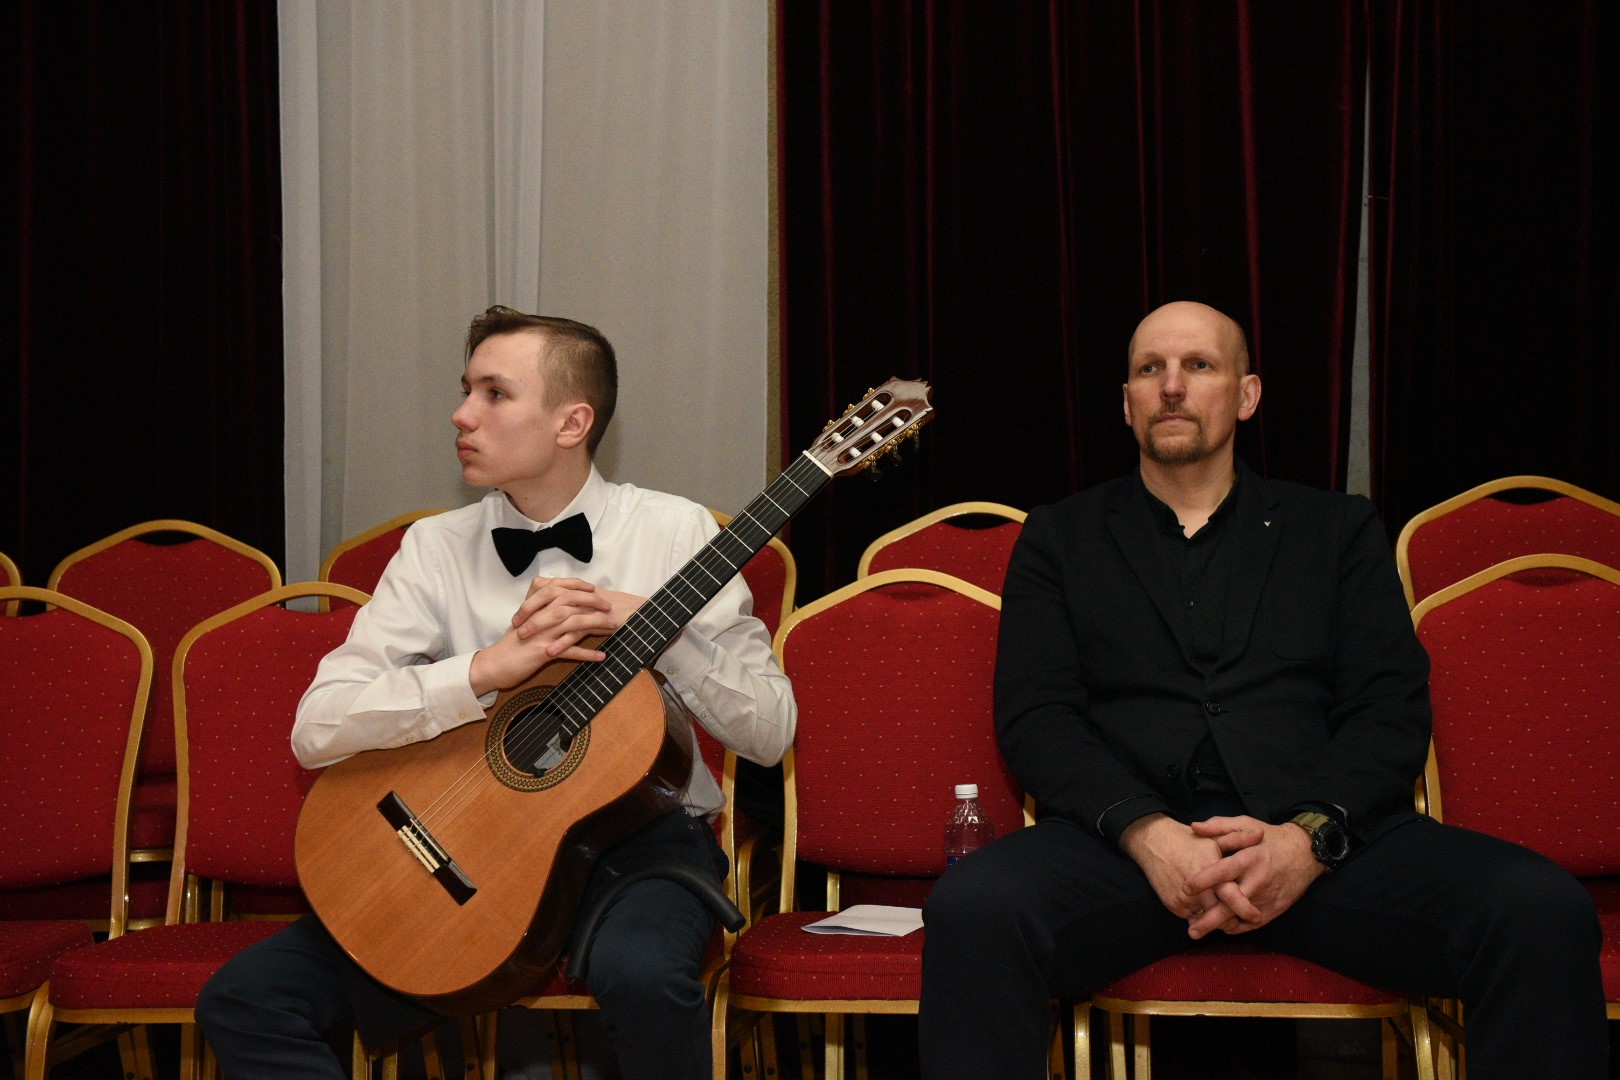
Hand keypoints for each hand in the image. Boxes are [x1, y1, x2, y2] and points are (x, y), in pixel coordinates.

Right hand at [470, 578, 643, 693]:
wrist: (494, 664)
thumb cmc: (512, 644)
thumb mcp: (523, 620)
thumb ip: (536, 605)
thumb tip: (548, 592)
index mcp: (534, 608)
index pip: (558, 588)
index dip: (577, 586)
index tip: (593, 588)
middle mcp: (539, 618)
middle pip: (569, 602)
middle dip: (592, 602)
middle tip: (608, 606)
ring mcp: (541, 634)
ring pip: (572, 624)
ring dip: (596, 624)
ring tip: (613, 626)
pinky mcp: (542, 653)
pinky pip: (569, 652)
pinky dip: (587, 654)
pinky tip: (601, 656)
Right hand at [1120, 813, 1260, 935]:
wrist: (1153, 842)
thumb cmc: (1187, 840)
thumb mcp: (1213, 838)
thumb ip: (1238, 839)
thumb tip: (1261, 835)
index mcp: (1211, 868)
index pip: (1232, 895)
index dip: (1245, 909)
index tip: (1256, 916)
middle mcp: (1198, 886)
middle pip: (1220, 912)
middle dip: (1231, 919)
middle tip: (1242, 921)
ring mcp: (1184, 898)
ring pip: (1206, 917)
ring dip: (1215, 918)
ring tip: (1224, 916)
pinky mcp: (1173, 904)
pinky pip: (1191, 916)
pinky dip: (1199, 914)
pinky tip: (1204, 907)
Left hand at [1182, 816, 1325, 936]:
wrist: (1306, 852)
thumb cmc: (1270, 837)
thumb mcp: (1246, 824)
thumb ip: (1219, 826)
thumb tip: (1194, 826)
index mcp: (1249, 858)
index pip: (1223, 871)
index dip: (1203, 880)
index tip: (1185, 888)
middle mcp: (1258, 880)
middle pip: (1231, 903)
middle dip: (1209, 918)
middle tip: (1189, 928)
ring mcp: (1268, 897)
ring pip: (1240, 916)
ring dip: (1219, 925)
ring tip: (1199, 929)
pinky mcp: (1276, 908)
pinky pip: (1253, 923)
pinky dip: (1237, 927)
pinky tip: (1221, 927)